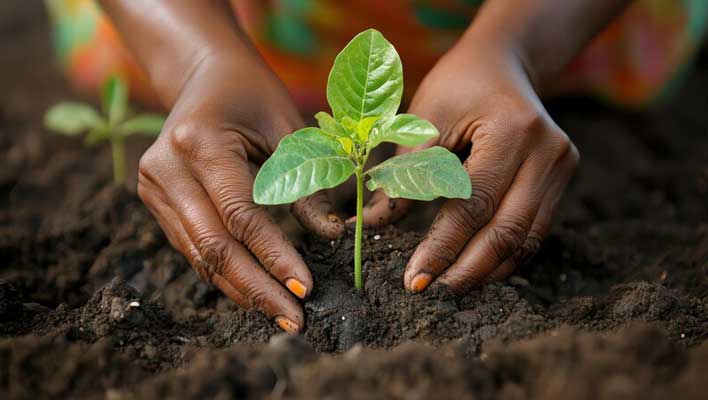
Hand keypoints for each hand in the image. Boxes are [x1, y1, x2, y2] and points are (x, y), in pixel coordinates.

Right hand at [137, 55, 342, 331]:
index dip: (274, 256)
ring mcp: (154, 187)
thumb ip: (305, 181)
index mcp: (200, 142)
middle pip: (214, 245)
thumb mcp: (287, 128)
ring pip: (199, 255)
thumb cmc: (254, 95)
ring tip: (277, 314)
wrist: (205, 76)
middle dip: (256, 288)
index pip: (241, 214)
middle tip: (293, 319)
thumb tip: (332, 236)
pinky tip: (252, 291)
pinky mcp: (156, 200)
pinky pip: (192, 247)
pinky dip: (223, 272)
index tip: (304, 289)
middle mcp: (166, 168)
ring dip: (239, 289)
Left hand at [363, 40, 578, 293]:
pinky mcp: (562, 178)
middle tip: (431, 291)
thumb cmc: (456, 87)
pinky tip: (477, 269)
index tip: (415, 279)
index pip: (474, 204)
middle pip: (508, 230)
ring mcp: (561, 166)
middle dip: (467, 269)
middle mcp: (549, 152)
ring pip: (526, 238)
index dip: (443, 246)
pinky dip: (505, 255)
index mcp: (513, 129)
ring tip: (450, 287)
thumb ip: (405, 176)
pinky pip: (534, 230)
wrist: (502, 64)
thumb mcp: (424, 121)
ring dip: (487, 270)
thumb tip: (372, 226)